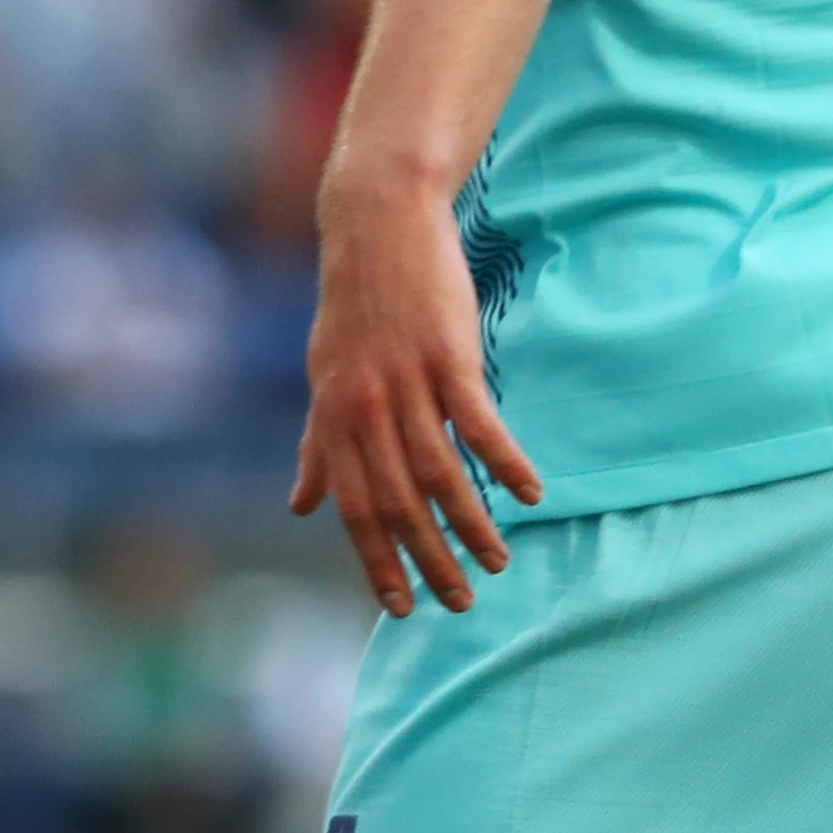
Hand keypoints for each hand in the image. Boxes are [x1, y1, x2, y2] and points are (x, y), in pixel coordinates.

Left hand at [291, 167, 541, 615]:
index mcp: (332, 416)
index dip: (376, 560)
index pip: (354, 508)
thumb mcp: (324, 377)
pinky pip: (478, 422)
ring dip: (471, 524)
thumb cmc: (354, 307)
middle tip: (462, 601)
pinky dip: (505, 462)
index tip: (400, 608)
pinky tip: (531, 494)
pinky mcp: (447, 354)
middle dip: (429, 559)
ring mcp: (405, 380)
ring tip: (498, 562)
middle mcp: (363, 405)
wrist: (375, 224)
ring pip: (441, 471)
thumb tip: (301, 505)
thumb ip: (318, 444)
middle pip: (399, 501)